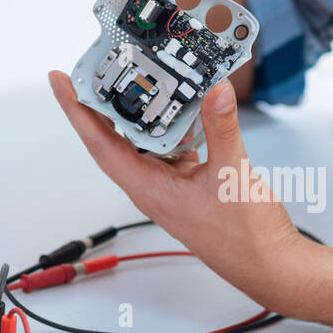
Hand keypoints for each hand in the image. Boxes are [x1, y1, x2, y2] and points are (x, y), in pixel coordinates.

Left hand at [48, 71, 311, 311]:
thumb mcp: (232, 175)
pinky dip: (174, 124)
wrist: (273, 267)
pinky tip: (183, 105)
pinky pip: (171, 147)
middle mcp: (151, 187)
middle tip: (97, 66)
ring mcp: (170, 186)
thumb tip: (216, 91)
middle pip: (115, 137)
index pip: (100, 143)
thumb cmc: (247, 239)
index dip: (77, 110)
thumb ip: (222, 129)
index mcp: (148, 189)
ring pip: (145, 141)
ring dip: (142, 112)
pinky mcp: (189, 184)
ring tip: (138, 77)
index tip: (60, 81)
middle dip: (103, 103)